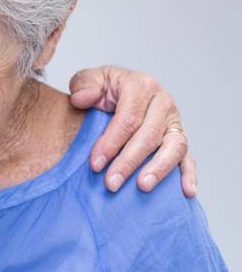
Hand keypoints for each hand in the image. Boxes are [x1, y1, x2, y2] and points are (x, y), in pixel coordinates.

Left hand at [68, 66, 194, 196]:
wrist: (116, 93)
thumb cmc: (102, 90)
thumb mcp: (88, 80)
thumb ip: (83, 84)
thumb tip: (82, 99)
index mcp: (141, 86)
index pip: (128, 118)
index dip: (111, 142)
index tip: (95, 164)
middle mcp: (162, 103)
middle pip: (149, 135)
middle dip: (128, 162)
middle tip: (111, 183)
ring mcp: (174, 121)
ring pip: (174, 146)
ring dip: (159, 169)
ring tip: (143, 186)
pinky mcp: (179, 138)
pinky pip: (188, 157)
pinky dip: (189, 174)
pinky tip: (186, 192)